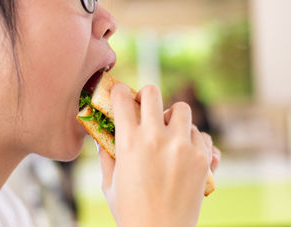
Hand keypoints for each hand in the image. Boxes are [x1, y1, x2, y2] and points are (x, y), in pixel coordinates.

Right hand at [98, 84, 215, 226]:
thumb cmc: (130, 211)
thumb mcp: (109, 183)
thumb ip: (105, 156)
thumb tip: (101, 138)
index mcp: (129, 142)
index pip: (122, 99)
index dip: (119, 92)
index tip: (120, 95)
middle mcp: (157, 138)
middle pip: (152, 92)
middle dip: (145, 95)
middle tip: (145, 107)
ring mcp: (182, 146)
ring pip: (181, 109)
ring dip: (172, 117)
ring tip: (169, 132)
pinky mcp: (202, 158)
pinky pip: (200, 134)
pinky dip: (192, 138)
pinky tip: (185, 150)